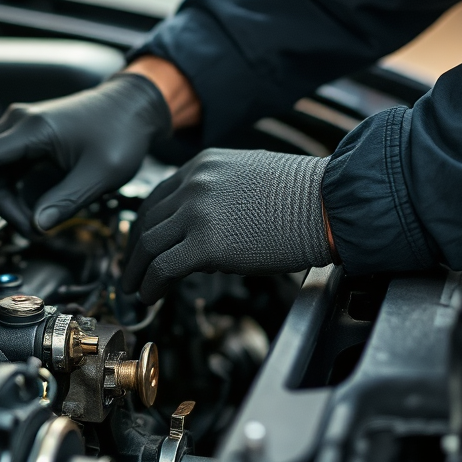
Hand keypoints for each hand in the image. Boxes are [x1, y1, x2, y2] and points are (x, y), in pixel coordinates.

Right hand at [0, 72, 171, 233]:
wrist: (134, 107)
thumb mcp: (100, 173)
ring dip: (6, 200)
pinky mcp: (29, 140)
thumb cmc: (121, 132)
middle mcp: (19, 124)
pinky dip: (12, 192)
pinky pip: (7, 169)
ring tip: (36, 222)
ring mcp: (22, 130)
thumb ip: (67, 200)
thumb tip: (38, 225)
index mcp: (33, 128)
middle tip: (26, 228)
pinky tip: (30, 210)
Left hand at [121, 149, 333, 303]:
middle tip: (130, 270)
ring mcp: (197, 212)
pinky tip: (150, 295)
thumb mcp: (248, 176)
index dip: (144, 225)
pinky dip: (150, 284)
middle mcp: (193, 183)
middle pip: (147, 220)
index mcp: (203, 166)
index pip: (157, 197)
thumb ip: (216, 192)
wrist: (331, 204)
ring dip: (136, 270)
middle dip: (133, 250)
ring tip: (135, 288)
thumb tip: (199, 225)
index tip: (139, 245)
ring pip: (148, 244)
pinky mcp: (206, 244)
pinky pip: (163, 267)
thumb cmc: (304, 195)